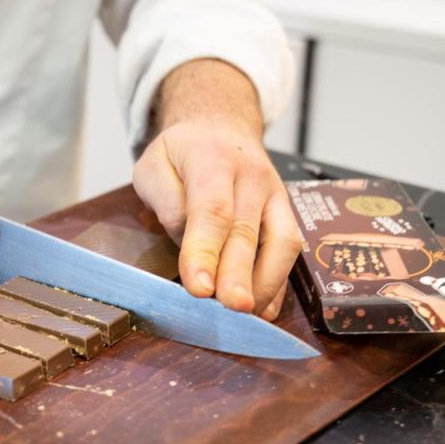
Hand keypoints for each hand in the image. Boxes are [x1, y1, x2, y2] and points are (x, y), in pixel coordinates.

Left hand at [133, 120, 300, 320]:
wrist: (221, 127)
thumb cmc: (183, 152)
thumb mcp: (154, 164)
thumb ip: (165, 201)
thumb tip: (186, 241)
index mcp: (214, 160)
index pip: (211, 209)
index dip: (206, 251)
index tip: (199, 288)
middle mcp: (252, 177)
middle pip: (247, 231)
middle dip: (239, 275)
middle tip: (231, 308)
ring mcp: (276, 195)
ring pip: (282, 242)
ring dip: (265, 284)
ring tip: (246, 315)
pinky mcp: (287, 214)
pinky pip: (290, 250)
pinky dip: (279, 284)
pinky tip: (264, 310)